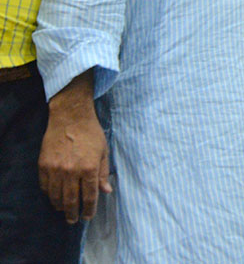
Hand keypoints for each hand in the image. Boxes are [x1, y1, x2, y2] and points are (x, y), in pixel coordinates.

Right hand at [38, 72, 111, 222]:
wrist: (70, 117)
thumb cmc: (91, 133)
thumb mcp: (104, 151)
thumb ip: (103, 173)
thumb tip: (106, 191)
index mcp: (89, 169)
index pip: (89, 197)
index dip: (89, 209)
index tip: (88, 216)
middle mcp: (71, 172)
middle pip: (71, 201)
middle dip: (73, 213)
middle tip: (74, 220)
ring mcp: (55, 169)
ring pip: (56, 196)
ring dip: (60, 206)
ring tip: (64, 210)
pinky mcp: (44, 165)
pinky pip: (45, 186)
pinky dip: (49, 194)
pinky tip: (54, 196)